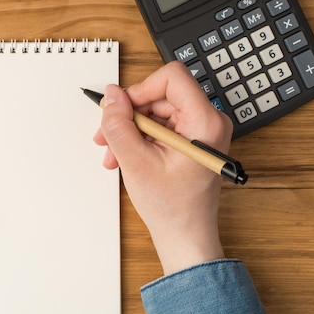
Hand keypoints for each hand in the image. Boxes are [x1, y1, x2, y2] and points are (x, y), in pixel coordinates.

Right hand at [94, 62, 232, 274]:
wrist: (184, 235)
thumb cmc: (172, 207)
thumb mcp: (135, 162)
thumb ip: (119, 125)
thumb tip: (112, 95)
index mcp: (205, 122)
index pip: (171, 78)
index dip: (140, 90)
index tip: (121, 110)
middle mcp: (207, 120)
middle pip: (158, 95)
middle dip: (128, 116)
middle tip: (106, 137)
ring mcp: (199, 130)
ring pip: (154, 110)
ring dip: (128, 130)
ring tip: (112, 154)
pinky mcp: (189, 138)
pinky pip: (157, 125)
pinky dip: (136, 138)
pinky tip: (123, 157)